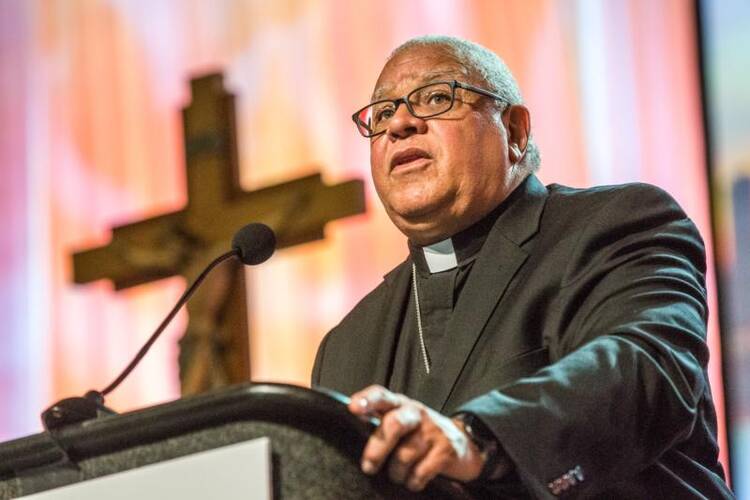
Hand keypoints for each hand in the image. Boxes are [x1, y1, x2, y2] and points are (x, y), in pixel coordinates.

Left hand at [348, 385, 485, 490]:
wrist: (464, 441)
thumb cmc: (421, 433)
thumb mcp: (402, 422)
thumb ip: (380, 424)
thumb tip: (352, 437)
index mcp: (399, 404)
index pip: (381, 396)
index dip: (367, 400)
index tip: (354, 407)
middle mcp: (415, 413)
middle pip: (394, 424)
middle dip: (377, 449)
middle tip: (369, 467)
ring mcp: (432, 430)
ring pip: (404, 455)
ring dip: (396, 473)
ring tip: (397, 475)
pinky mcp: (445, 449)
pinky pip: (421, 472)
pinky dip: (413, 482)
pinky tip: (413, 480)